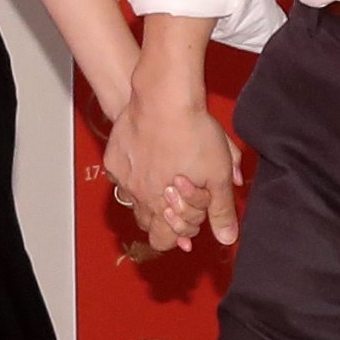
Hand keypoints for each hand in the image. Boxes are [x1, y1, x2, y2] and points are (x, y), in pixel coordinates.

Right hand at [105, 96, 243, 253]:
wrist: (164, 99)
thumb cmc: (193, 133)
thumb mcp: (218, 175)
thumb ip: (221, 210)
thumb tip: (226, 238)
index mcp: (162, 208)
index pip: (162, 240)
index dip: (177, 235)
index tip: (189, 224)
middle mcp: (138, 197)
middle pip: (146, 222)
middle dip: (163, 217)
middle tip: (180, 200)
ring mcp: (123, 178)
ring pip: (132, 200)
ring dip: (149, 196)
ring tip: (167, 178)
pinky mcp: (114, 158)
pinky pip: (121, 176)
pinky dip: (134, 173)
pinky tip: (148, 159)